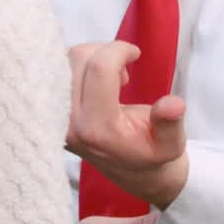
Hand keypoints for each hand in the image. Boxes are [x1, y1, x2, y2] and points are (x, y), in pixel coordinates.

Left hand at [67, 40, 188, 207]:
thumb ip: (169, 123)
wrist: (132, 173)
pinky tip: (95, 80)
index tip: (135, 53)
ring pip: (65, 61)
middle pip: (78, 59)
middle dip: (105, 52)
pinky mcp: (50, 112)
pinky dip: (78, 65)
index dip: (119, 50)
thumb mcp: (170, 144)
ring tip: (111, 76)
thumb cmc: (152, 155)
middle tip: (124, 69)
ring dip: (91, 57)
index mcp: (98, 128)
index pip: (99, 69)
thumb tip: (173, 104)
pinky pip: (56, 71)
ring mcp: (55, 117)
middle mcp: (70, 122)